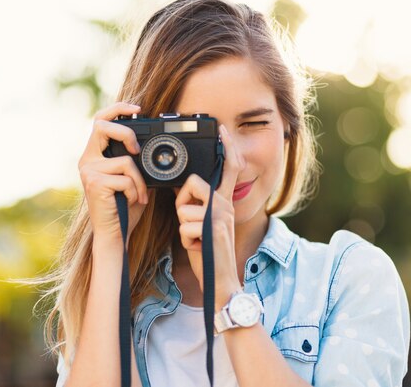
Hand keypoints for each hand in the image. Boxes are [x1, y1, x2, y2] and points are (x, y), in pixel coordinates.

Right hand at [78, 102, 148, 247]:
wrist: (115, 233)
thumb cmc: (125, 207)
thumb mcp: (132, 178)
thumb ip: (135, 160)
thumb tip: (152, 145)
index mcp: (95, 155)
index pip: (100, 121)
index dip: (117, 108)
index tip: (136, 108)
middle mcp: (87, 160)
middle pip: (103, 126)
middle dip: (126, 133)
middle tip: (137, 151)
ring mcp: (89, 171)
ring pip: (125, 160)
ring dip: (139, 180)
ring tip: (138, 195)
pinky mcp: (95, 183)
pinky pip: (126, 178)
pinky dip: (135, 191)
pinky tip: (130, 201)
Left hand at [174, 124, 245, 309]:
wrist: (221, 280)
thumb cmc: (209, 251)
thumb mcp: (205, 224)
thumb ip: (199, 205)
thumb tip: (183, 189)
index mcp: (224, 201)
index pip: (228, 169)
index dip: (226, 148)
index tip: (222, 130)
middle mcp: (225, 205)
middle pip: (194, 184)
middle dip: (183, 203)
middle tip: (192, 223)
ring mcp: (220, 217)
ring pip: (184, 208)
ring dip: (183, 227)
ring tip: (196, 239)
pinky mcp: (212, 230)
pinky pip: (184, 227)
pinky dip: (185, 241)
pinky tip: (197, 248)